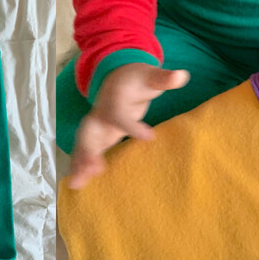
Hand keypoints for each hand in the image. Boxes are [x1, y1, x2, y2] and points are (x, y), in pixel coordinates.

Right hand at [66, 63, 188, 189]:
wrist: (119, 78)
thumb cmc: (137, 79)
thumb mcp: (150, 76)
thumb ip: (163, 78)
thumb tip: (181, 75)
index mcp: (115, 99)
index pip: (120, 114)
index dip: (132, 126)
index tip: (148, 136)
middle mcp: (101, 113)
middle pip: (90, 131)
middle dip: (89, 149)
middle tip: (93, 168)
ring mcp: (97, 126)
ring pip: (84, 144)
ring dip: (80, 163)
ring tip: (77, 183)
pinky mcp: (98, 136)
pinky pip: (86, 151)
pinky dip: (80, 166)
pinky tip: (77, 183)